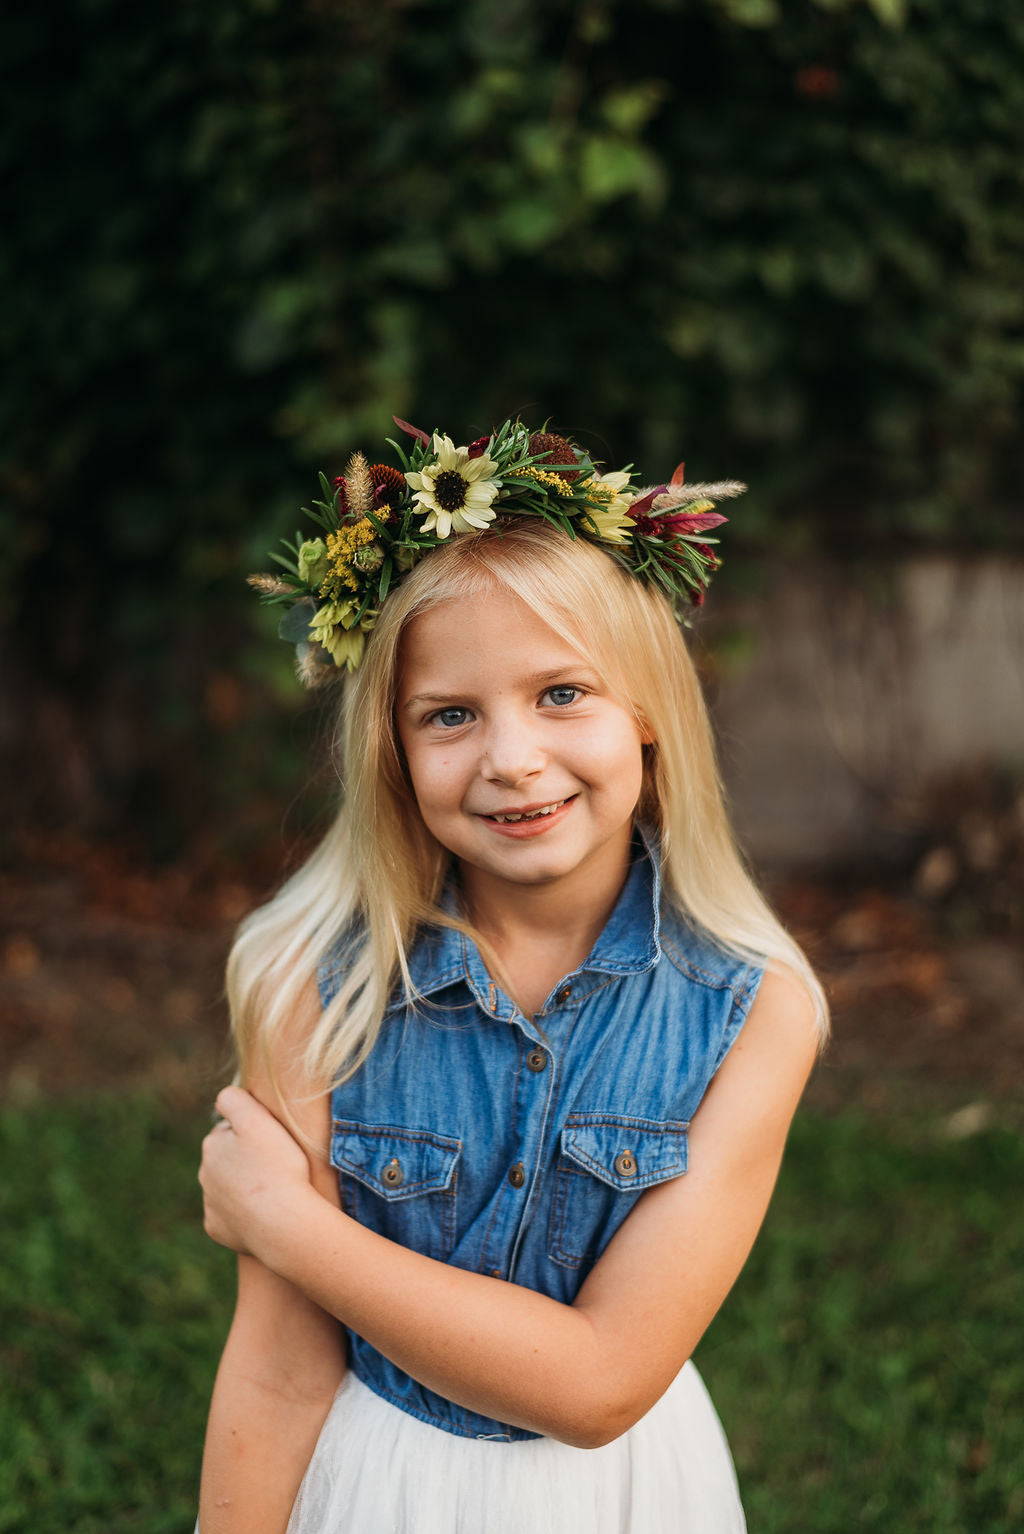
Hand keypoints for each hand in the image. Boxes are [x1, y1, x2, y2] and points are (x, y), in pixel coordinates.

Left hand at [199, 1085, 312, 1259]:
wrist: (283, 1223)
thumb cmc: (277, 1167)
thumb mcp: (258, 1119)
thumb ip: (235, 1099)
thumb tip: (224, 1098)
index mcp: (213, 1144)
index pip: (230, 1130)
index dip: (252, 1133)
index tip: (270, 1143)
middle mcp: (204, 1173)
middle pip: (226, 1159)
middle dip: (244, 1160)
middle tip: (275, 1166)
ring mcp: (210, 1204)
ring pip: (227, 1187)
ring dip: (244, 1186)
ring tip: (273, 1191)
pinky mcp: (216, 1229)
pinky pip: (229, 1216)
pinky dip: (243, 1214)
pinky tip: (263, 1213)